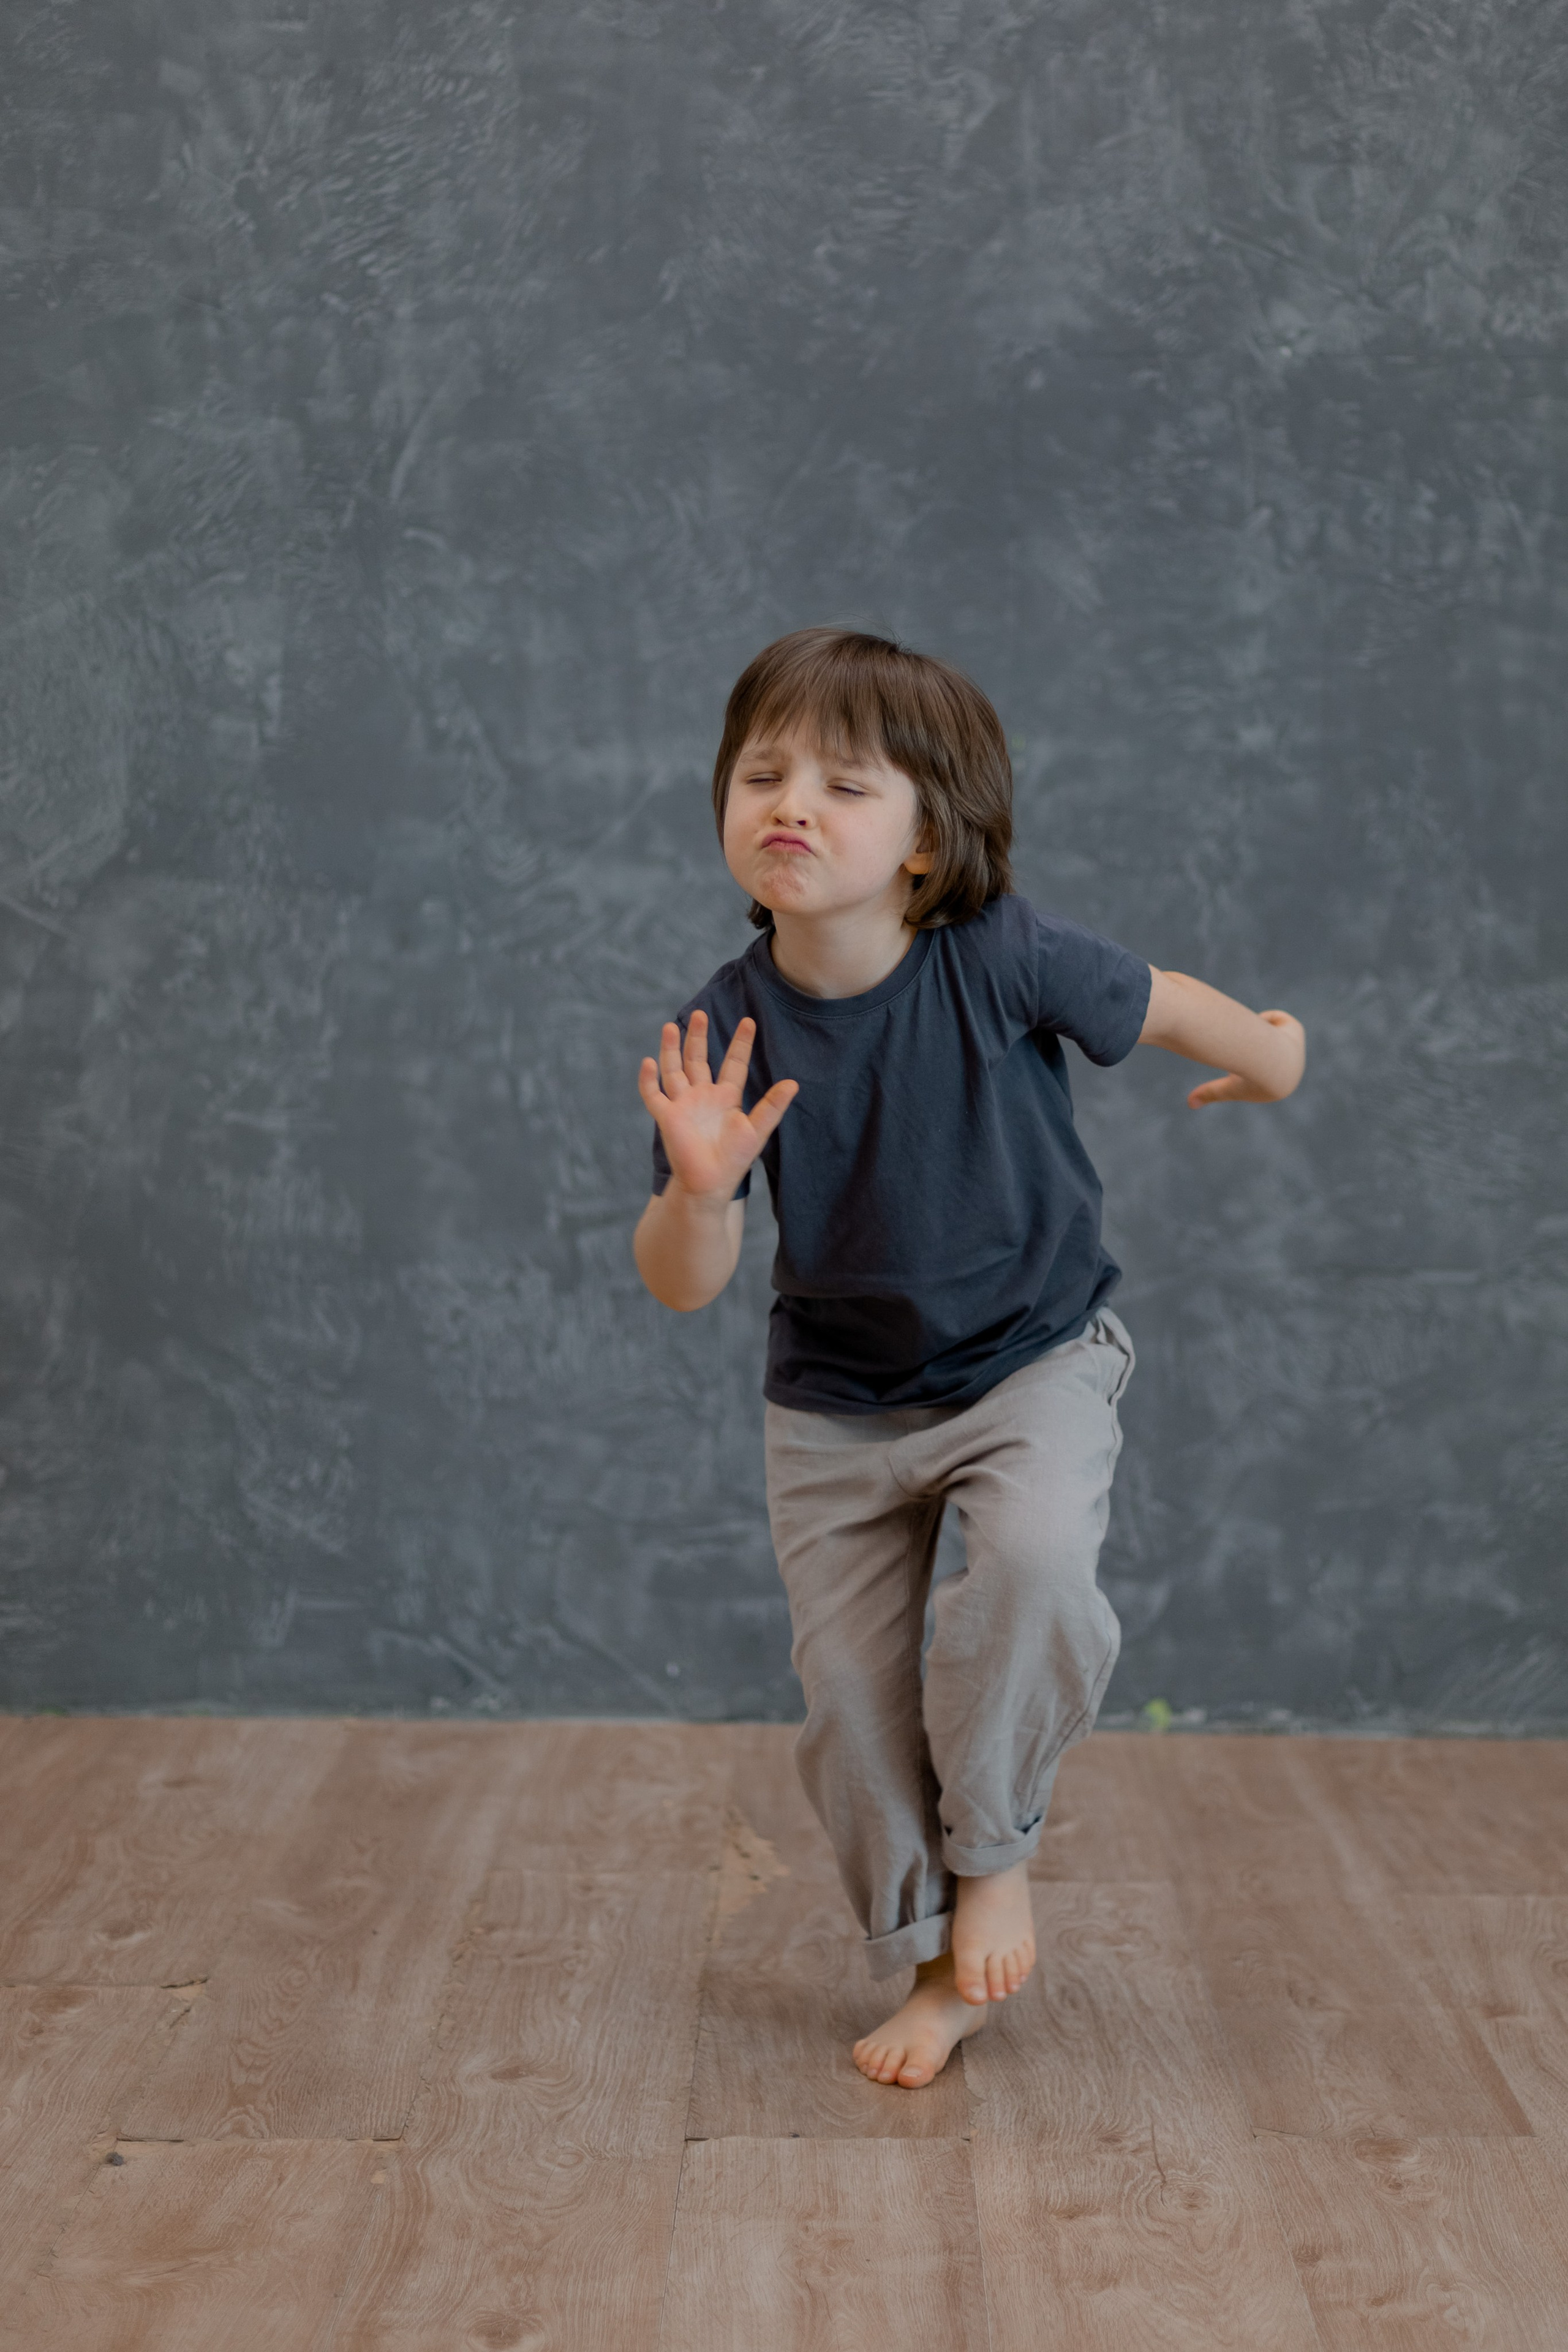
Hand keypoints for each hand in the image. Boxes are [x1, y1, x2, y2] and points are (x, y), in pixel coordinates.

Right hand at [637, 1012, 797, 1198]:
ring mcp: (683, 1105)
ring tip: (670, 1026)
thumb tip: (794, 1083)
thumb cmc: (734, 1160)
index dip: (740, 1043)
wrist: (710, 1184)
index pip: (733, 1063)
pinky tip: (649, 1062)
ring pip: (674, 1070)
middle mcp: (702, 1096)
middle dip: (698, 1037)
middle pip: (698, 1059)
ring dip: (671, 1049)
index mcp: (726, 1097)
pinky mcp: (667, 1117)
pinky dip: (649, 1080)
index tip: (748, 1022)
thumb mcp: (758, 1130)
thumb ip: (773, 1106)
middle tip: (700, 1013)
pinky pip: (654, 1095)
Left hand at [1186, 1009, 1305, 1106]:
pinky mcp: (1297, 1031)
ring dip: (1261, 1034)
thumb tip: (1190, 1103)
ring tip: (1252, 1039)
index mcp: (1280, 1082)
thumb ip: (1210, 1093)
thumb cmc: (1249, 1079)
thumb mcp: (1227, 1088)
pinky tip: (1260, 1026)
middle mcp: (1292, 1065)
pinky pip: (1280, 1020)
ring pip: (1272, 1034)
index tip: (1239, 1062)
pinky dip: (1268, 1020)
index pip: (1261, 1070)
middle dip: (1255, 1048)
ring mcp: (1296, 1048)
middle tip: (1243, 1048)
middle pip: (1267, 1050)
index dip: (1249, 1065)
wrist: (1268, 1065)